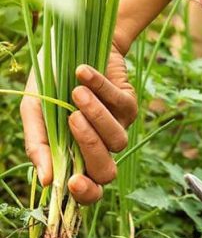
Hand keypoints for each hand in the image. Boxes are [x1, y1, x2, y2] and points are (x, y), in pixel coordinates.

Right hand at [21, 47, 137, 203]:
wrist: (69, 44)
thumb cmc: (49, 83)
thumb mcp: (35, 112)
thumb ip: (38, 145)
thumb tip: (46, 181)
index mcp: (76, 157)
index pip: (89, 191)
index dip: (85, 193)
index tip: (73, 182)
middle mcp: (100, 148)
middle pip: (106, 171)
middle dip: (90, 147)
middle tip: (72, 119)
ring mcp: (118, 128)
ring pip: (118, 140)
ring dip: (97, 116)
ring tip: (77, 93)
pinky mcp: (130, 105)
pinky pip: (121, 105)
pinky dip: (101, 87)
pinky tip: (83, 72)